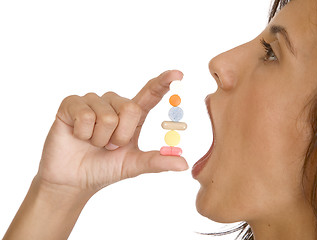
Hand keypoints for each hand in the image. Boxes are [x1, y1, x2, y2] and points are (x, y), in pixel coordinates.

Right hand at [37, 70, 187, 193]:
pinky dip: (83, 134)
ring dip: (100, 138)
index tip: (178, 74)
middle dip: (120, 136)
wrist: (73, 180)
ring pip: (107, 116)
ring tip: (93, 142)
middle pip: (130, 109)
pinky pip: (85, 115)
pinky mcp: (72, 104)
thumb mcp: (133, 165)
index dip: (163, 83)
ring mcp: (93, 101)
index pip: (150, 94)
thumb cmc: (105, 168)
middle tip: (109, 146)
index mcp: (132, 115)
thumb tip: (183, 164)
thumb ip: (157, 162)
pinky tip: (78, 136)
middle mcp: (114, 104)